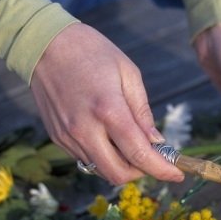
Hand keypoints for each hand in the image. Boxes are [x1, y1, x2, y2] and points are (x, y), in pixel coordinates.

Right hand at [31, 23, 184, 184]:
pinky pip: (86, 159)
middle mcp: (86, 129)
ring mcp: (68, 136)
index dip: (162, 170)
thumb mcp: (128, 73)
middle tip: (151, 158)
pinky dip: (103, 157)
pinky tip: (108, 138)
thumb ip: (142, 112)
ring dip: (121, 166)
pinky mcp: (58, 138)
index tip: (176, 175)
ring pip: (101, 170)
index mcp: (109, 110)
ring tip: (130, 145)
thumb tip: (156, 143)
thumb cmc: (91, 52)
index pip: (140, 155)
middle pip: (119, 173)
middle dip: (141, 173)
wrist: (44, 44)